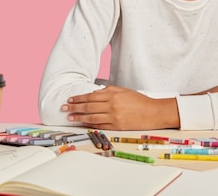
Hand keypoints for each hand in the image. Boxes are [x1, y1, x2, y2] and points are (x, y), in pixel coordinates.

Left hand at [61, 85, 178, 129]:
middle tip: (64, 108)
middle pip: (88, 106)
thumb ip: (109, 90)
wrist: (153, 112)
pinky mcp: (117, 126)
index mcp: (113, 95)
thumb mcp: (124, 91)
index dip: (79, 98)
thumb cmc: (140, 101)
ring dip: (79, 117)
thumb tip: (95, 93)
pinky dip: (90, 124)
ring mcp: (114, 117)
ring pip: (92, 117)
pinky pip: (100, 125)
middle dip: (74, 107)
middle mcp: (112, 105)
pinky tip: (83, 123)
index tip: (70, 99)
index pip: (91, 96)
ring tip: (70, 117)